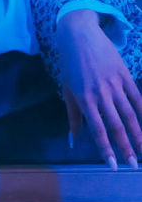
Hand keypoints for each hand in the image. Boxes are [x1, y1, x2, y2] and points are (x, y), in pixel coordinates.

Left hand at [55, 9, 141, 167]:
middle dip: (126, 146)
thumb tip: (73, 142)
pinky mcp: (125, 75)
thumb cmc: (71, 66)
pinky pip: (137, 96)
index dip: (106, 148)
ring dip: (139, 133)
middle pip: (117, 125)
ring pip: (130, 113)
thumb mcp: (68, 91)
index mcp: (85, 100)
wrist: (79, 36)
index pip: (98, 130)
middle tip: (133, 164)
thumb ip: (73, 118)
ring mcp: (115, 84)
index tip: (113, 165)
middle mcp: (101, 94)